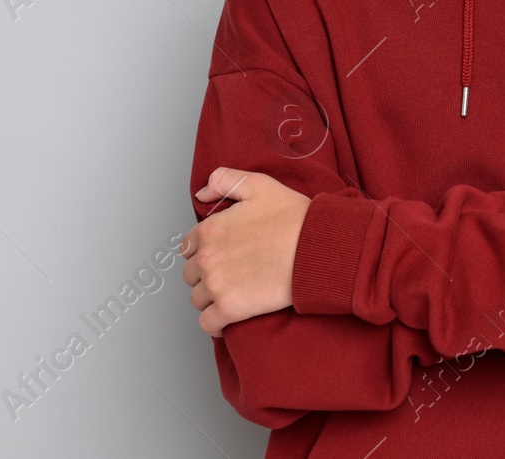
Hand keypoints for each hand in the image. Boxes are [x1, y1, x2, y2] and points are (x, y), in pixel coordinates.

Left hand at [181, 167, 310, 335]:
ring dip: (211, 299)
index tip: (222, 256)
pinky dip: (216, 324)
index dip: (204, 252)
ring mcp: (216, 285)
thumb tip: (201, 195)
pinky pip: (208, 324)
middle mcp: (207, 258)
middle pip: (191, 275)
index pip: (188, 248)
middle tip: (231, 275)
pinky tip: (230, 319)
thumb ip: (224, 180)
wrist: (317, 248)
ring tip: (234, 294)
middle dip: (206, 276)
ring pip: (198, 300)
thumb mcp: (258, 185)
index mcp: (210, 230)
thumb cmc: (294, 217)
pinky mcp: (230, 308)